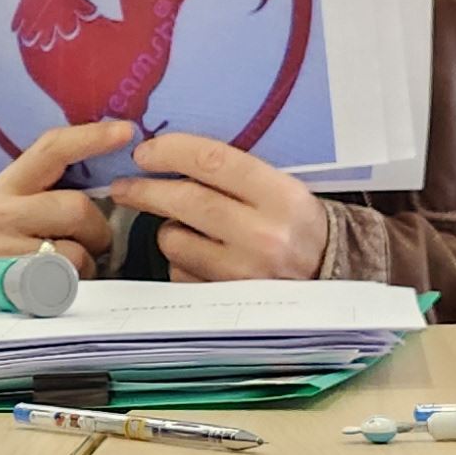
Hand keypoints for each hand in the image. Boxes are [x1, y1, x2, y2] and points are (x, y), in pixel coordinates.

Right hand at [0, 118, 133, 273]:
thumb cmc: (31, 247)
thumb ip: (69, 187)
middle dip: (96, 229)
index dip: (91, 137)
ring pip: (75, 246)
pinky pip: (66, 276)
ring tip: (69, 264)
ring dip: (86, 258)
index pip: (52, 149)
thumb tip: (123, 172)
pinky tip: (59, 282)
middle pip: (76, 207)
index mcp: (12, 183)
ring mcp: (0, 245)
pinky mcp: (10, 279)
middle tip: (88, 242)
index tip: (126, 132)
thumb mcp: (41, 210)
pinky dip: (75, 281)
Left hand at [103, 130, 330, 282]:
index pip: (214, 162)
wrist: (332, 278)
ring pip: (175, 241)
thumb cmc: (297, 225)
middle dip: (147, 190)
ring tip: (185, 228)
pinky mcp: (227, 303)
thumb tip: (169, 157)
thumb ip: (234, 175)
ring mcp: (244, 274)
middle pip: (187, 202)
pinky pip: (180, 274)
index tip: (145, 152)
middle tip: (123, 186)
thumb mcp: (282, 191)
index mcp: (282, 197)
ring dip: (168, 230)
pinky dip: (181, 263)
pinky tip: (200, 259)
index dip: (171, 151)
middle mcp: (265, 236)